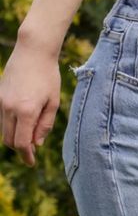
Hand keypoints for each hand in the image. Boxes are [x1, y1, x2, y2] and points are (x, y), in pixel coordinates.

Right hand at [0, 39, 61, 166]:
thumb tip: (37, 143)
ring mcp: (0, 101)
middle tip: (32, 153)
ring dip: (14, 137)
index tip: (31, 163)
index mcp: (26, 111)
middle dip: (20, 149)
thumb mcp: (53, 103)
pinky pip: (1, 118)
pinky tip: (23, 124)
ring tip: (29, 138)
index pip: (21, 143)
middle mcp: (9, 107)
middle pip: (9, 139)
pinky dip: (10, 125)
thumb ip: (45, 125)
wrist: (32, 52)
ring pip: (3, 129)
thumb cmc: (48, 77)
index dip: (26, 156)